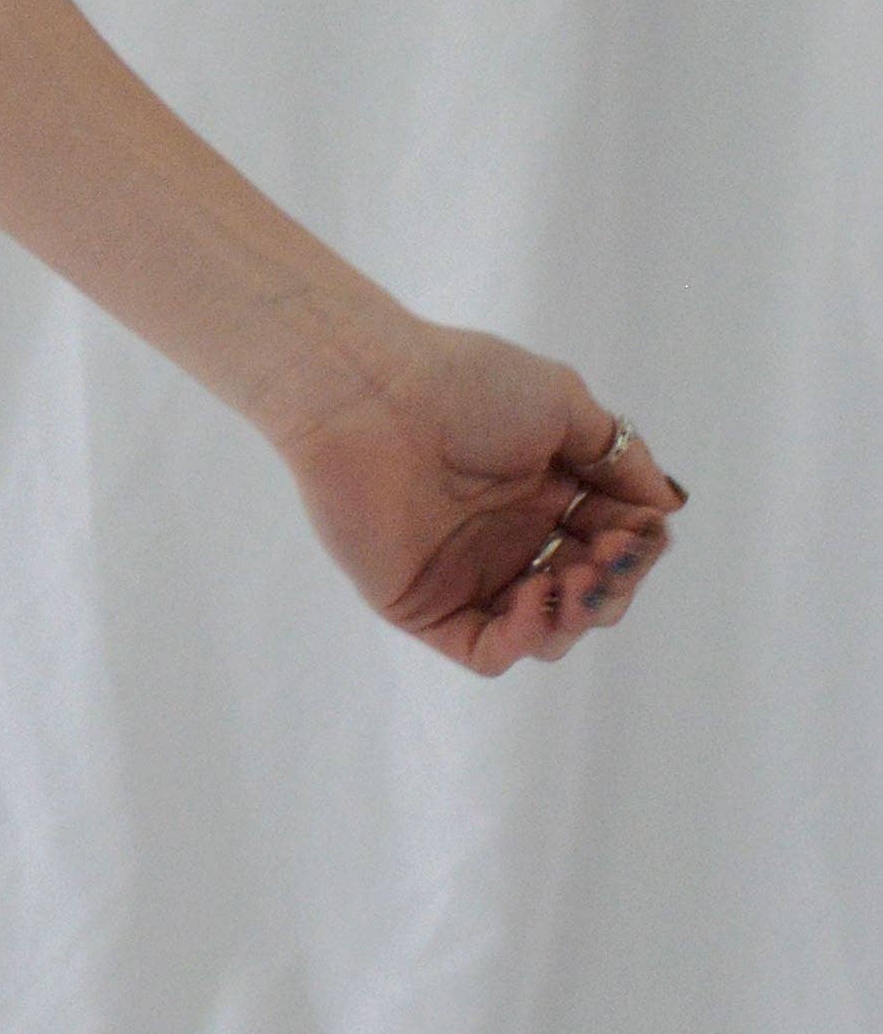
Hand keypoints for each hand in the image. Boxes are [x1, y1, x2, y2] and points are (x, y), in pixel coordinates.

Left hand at [272, 324, 687, 673]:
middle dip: (613, 583)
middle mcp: (509, 537)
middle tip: (606, 555)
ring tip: (574, 578)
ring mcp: (466, 574)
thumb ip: (618, 459)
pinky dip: (523, 639)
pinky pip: (485, 650)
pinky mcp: (423, 603)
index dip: (637, 547)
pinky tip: (533, 598)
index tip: (637, 530)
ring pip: (546, 630)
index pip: (614, 543)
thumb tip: (665, 506)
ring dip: (578, 615)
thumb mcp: (564, 405)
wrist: (369, 393)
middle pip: (589, 593)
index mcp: (543, 492)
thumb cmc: (462, 383)